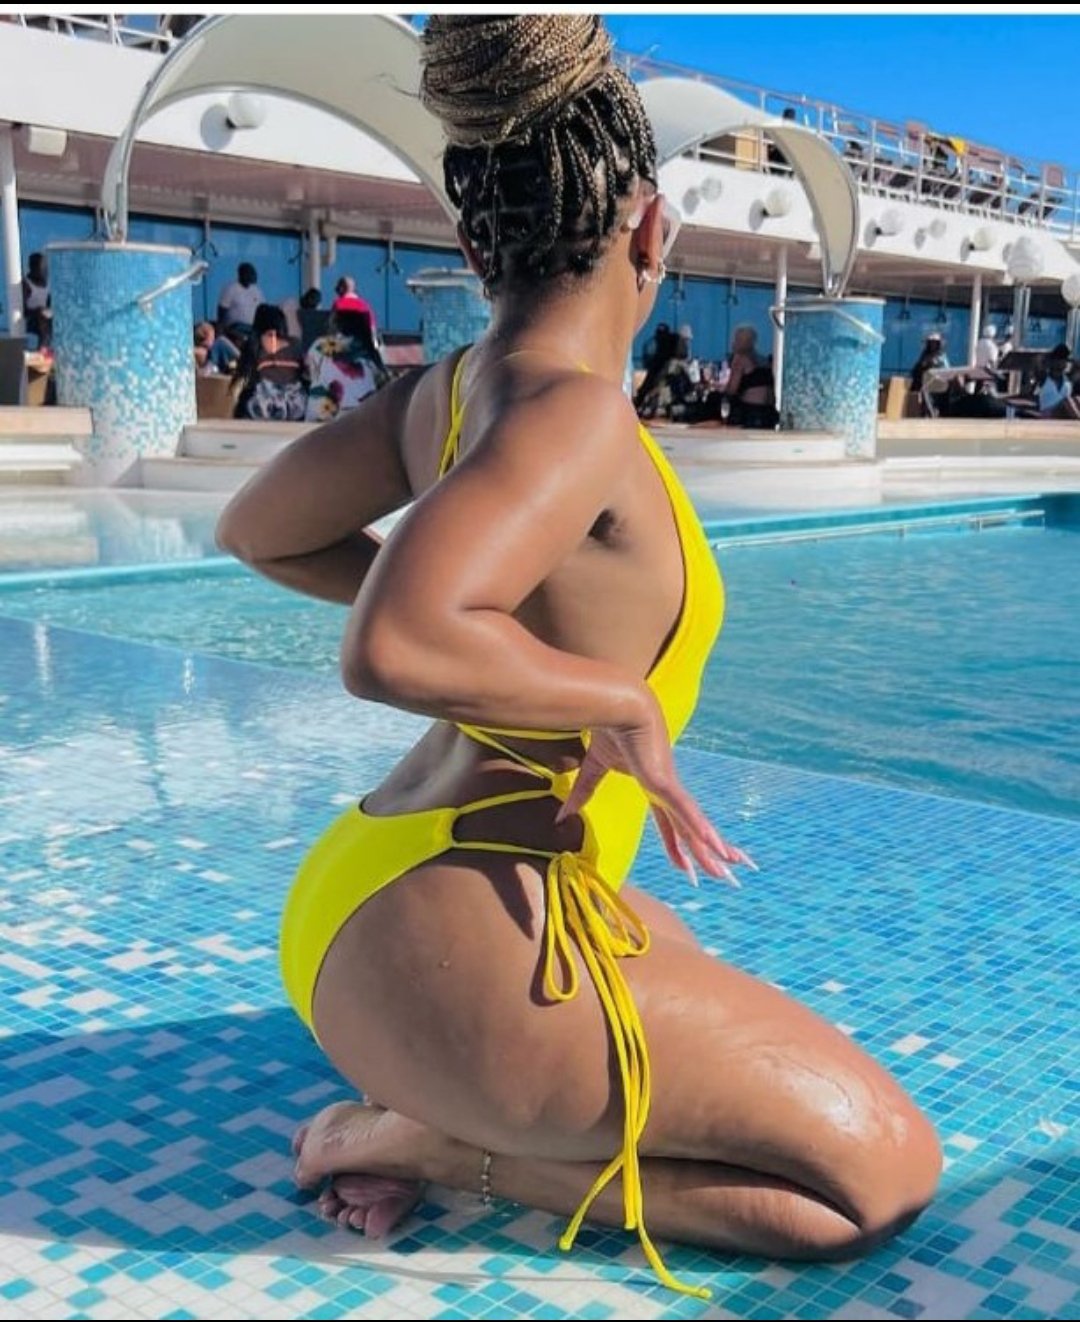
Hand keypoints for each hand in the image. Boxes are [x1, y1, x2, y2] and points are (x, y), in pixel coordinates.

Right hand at [555, 691, 756, 885]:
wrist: (620, 706)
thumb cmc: (612, 730)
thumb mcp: (594, 769)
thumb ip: (582, 793)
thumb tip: (561, 814)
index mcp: (654, 788)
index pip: (669, 825)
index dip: (677, 847)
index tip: (687, 867)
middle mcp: (667, 790)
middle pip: (690, 830)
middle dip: (707, 854)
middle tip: (727, 875)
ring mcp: (668, 787)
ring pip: (694, 825)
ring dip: (711, 849)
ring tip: (731, 869)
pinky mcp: (664, 781)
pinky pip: (685, 809)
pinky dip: (699, 827)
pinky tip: (715, 845)